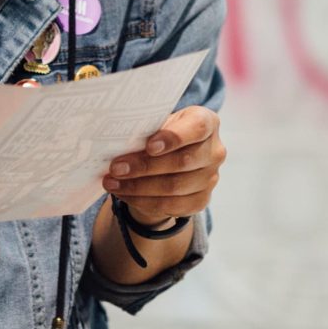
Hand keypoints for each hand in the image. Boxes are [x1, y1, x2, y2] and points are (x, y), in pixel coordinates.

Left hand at [101, 106, 224, 222]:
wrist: (169, 158)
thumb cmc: (160, 134)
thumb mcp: (156, 123)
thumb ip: (146, 129)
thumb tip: (118, 141)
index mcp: (206, 122)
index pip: (198, 127)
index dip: (174, 137)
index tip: (149, 146)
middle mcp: (214, 151)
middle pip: (182, 162)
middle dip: (145, 166)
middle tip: (116, 168)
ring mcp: (210, 178)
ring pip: (174, 187)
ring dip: (139, 187)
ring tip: (112, 183)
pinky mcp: (201, 200)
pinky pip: (171, 206)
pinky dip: (143, 201)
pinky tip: (124, 194)